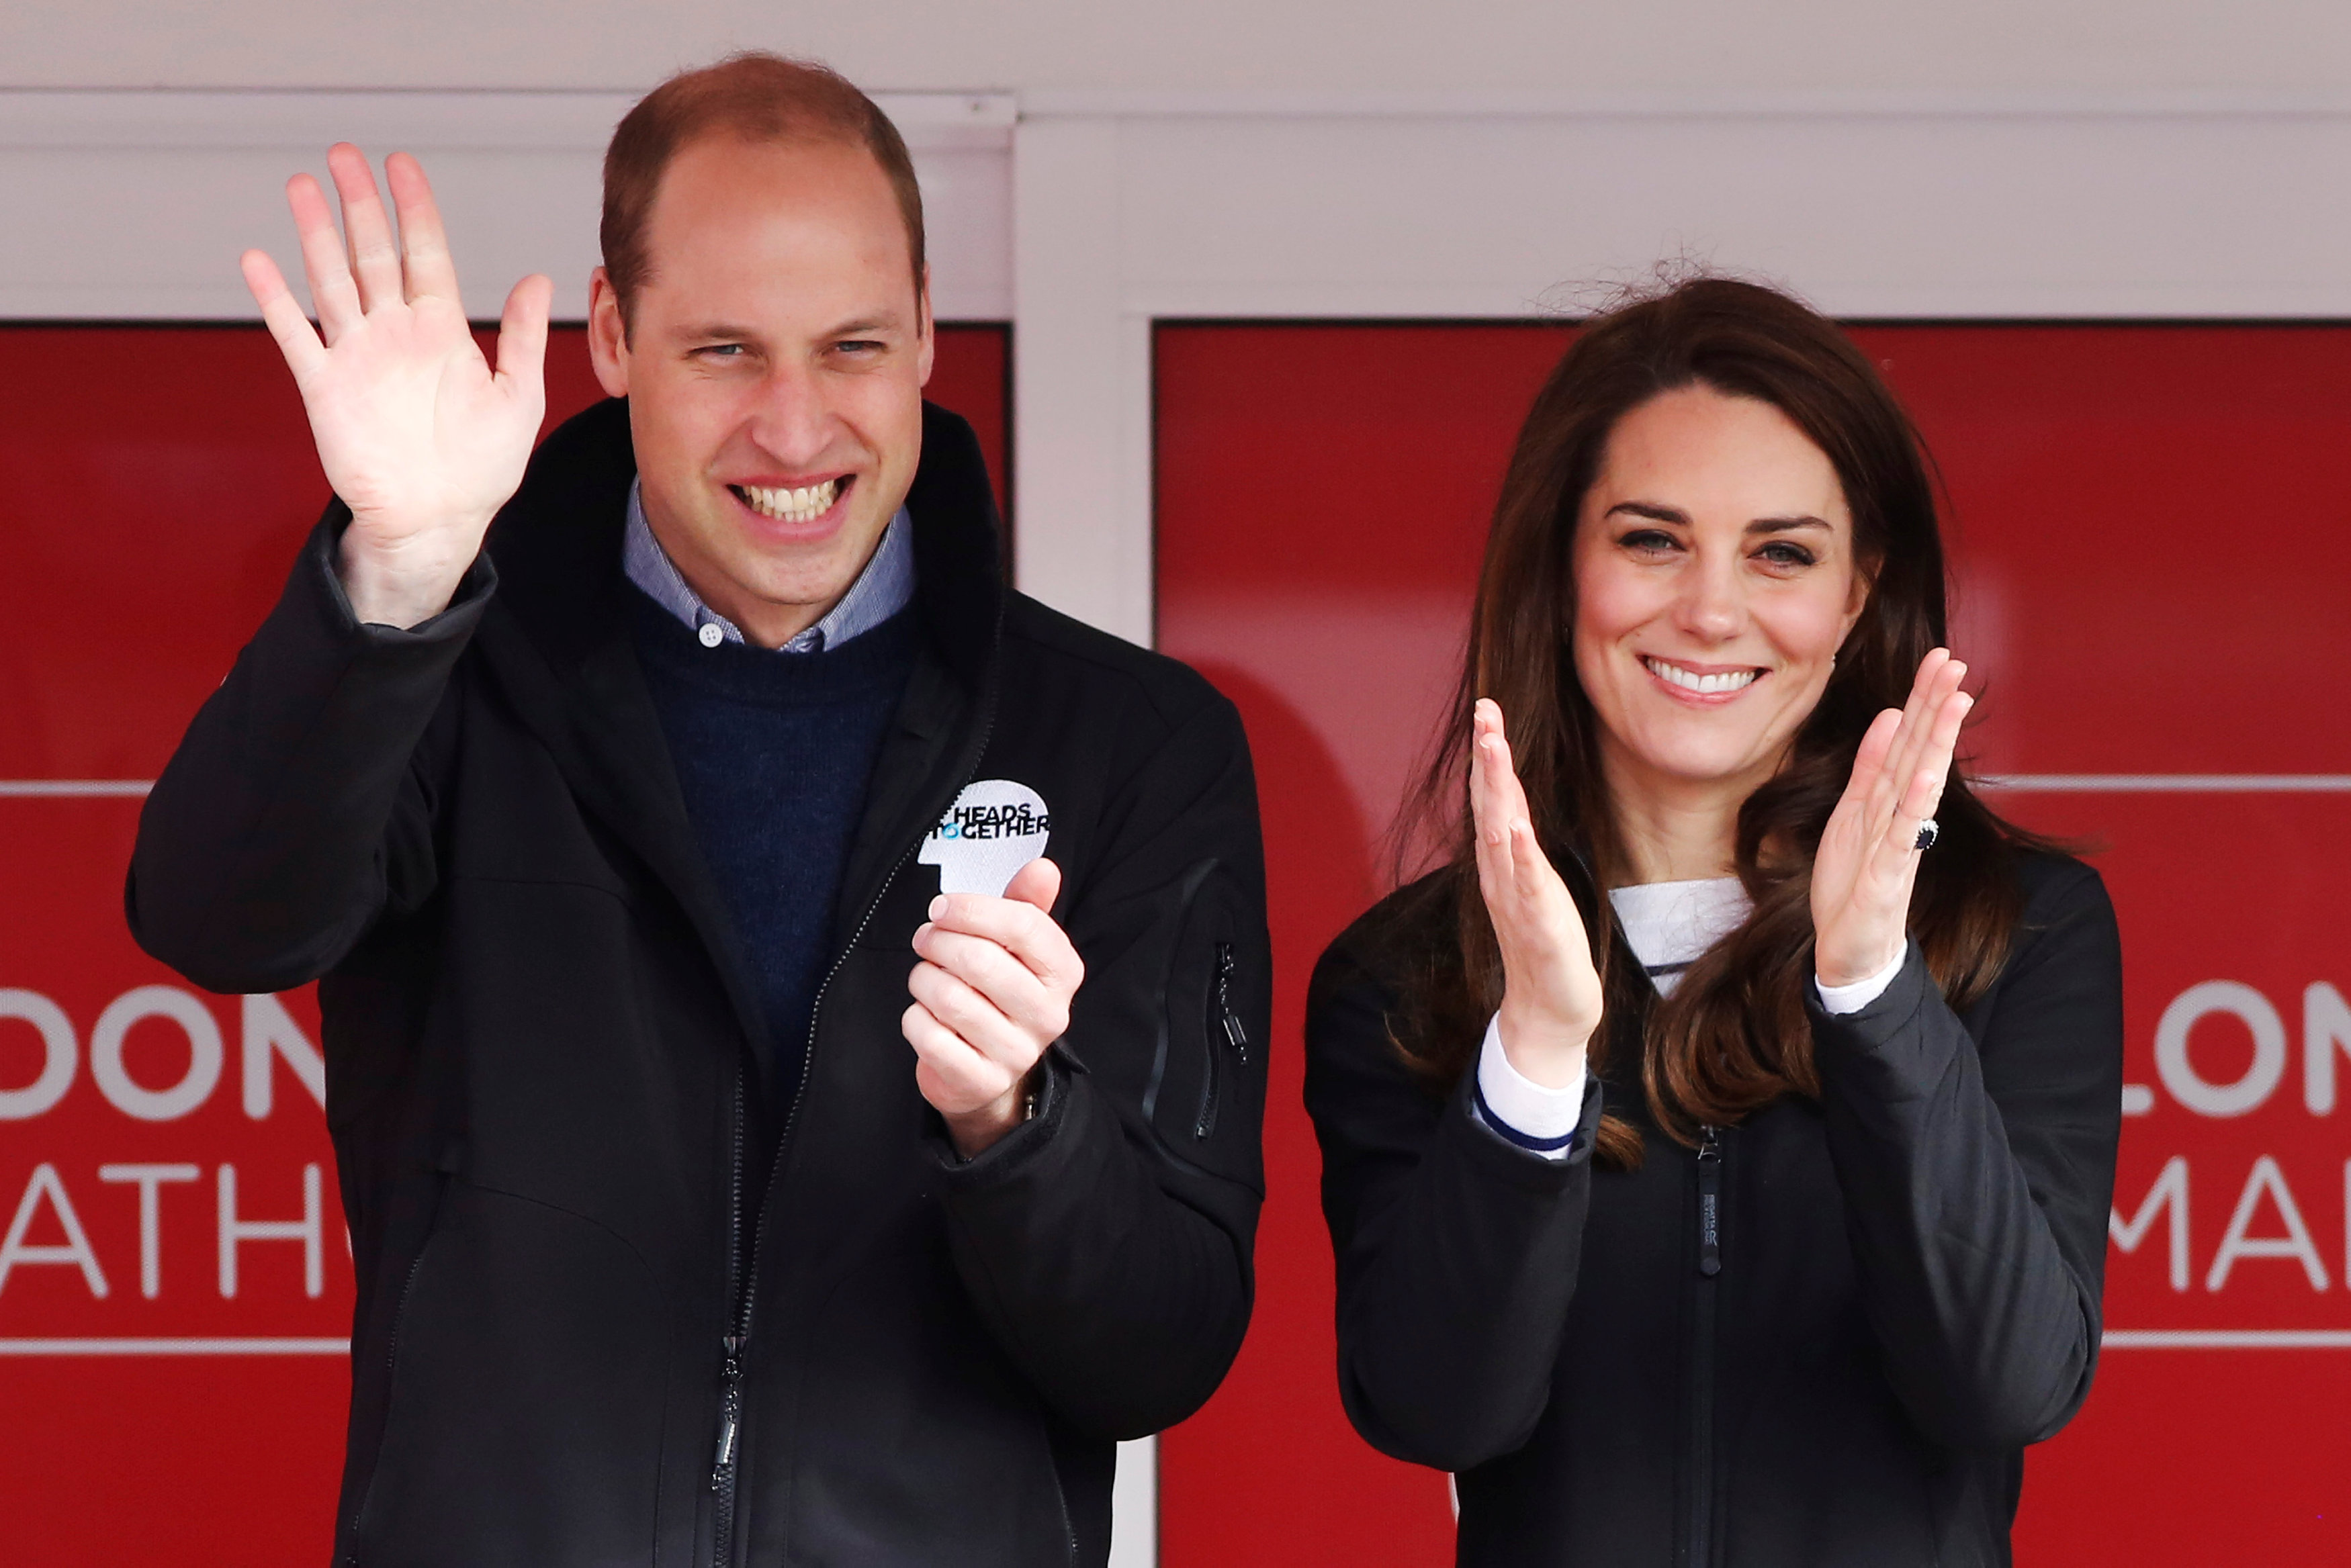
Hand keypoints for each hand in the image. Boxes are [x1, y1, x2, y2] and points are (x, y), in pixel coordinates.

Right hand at [241, 144, 551, 627]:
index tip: (402, 165)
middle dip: (360, 205)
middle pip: (374, 255)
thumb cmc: (481, 468)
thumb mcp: (519, 398)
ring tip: (302, 186)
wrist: (438, 521)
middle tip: (345, 154)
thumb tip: (537, 278)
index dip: (415, 209)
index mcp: (443, 332)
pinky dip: (275, 300)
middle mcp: (396, 335)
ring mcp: (358, 357)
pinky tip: (257, 261)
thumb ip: (522, 338)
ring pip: (332, 281)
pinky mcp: (326, 388)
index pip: (427, 255)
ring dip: (316, 235)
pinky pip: (296, 336)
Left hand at [904, 857, 1085, 1157]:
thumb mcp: (1018, 948)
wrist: (989, 1073)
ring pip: (950, 998)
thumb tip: (1043, 867)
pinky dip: (915, 1018)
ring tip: (925, 975)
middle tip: (925, 938)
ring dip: (923, 978)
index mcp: (1063, 973)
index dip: (972, 909)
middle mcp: (1049, 1014)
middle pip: (980, 960)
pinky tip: (924, 1014)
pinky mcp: (981, 1081)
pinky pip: (930, 1037)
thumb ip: (1027, 905)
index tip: (942, 907)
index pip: (1023, 926)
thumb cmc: (999, 994)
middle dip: (939, 941)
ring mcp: (1017, 1052)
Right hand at [1471, 699, 1601, 1086]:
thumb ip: (1521, 848)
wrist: (1549, 1011)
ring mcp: (1516, 897)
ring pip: (1501, 833)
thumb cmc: (1546, 947)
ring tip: (1494, 749)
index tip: (1487, 710)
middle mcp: (1503, 873)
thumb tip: (1513, 809)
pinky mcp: (1537, 924)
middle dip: (1488, 757)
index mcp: (1505, 862)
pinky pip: (1525, 884)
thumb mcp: (1535, 885)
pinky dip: (1519, 855)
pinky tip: (1516, 828)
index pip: (1495, 798)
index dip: (1489, 754)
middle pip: (1491, 805)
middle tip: (1484, 713)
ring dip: (1497, 790)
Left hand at [1811, 648, 1973, 987]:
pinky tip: (1927, 775)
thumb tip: (1890, 716)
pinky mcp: (1888, 876)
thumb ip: (1870, 767)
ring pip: (1919, 785)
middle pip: (1920, 752)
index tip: (1941, 657)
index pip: (1909, 739)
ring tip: (1954, 701)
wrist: (1849, 949)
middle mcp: (1900, 816)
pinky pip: (1904, 835)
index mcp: (1888, 799)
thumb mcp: (1852, 812)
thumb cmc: (1853, 882)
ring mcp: (1897, 844)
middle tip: (1955, 661)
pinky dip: (1915, 805)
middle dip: (1936, 706)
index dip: (1923, 698)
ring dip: (1937, 742)